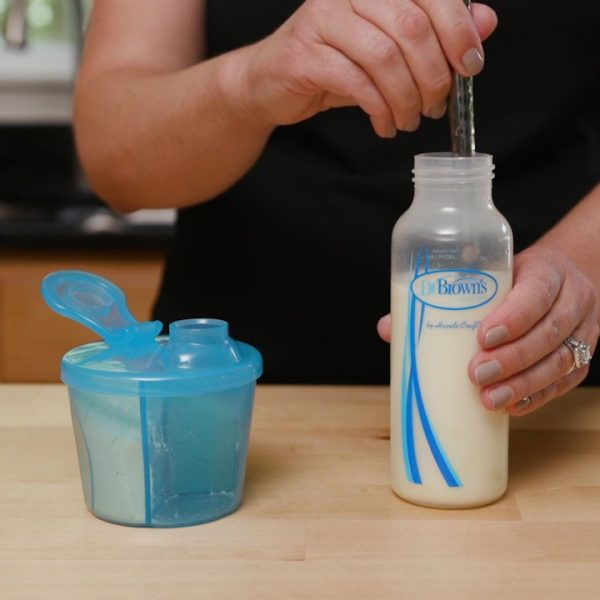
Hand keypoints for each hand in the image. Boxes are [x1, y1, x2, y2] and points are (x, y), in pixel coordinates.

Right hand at [227, 0, 496, 137]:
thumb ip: (436, 33)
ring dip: (406, 98)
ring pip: (384, 57)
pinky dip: (379, 109)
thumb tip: (485, 22)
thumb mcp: (389, 46)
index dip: (458, 31)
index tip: (470, 67)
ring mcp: (322, 19)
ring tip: (408, 120)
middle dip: (433, 75)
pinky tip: (385, 124)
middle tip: (436, 105)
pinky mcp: (304, 54)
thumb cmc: (332, 62)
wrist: (270, 83)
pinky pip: (356, 83)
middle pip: (411, 26)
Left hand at [377, 247, 598, 415]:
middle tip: (476, 373)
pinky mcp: (580, 359)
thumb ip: (443, 294)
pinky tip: (511, 407)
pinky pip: (565, 382)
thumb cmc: (511, 278)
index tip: (482, 336)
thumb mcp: (485, 272)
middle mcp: (572, 300)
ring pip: (561, 362)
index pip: (537, 291)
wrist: (559, 279)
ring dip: (524, 385)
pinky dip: (537, 397)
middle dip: (513, 357)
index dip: (514, 316)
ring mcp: (583, 331)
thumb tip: (389, 328)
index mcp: (547, 270)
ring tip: (490, 399)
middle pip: (550, 332)